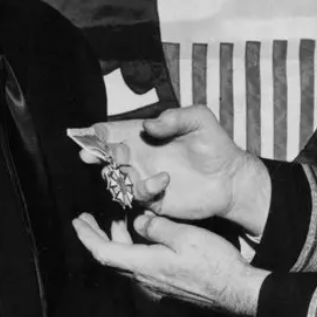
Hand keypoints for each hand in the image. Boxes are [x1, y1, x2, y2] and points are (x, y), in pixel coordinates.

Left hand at [72, 212, 268, 316]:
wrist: (236, 291)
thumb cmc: (214, 264)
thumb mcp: (184, 236)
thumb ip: (157, 227)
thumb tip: (139, 222)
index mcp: (145, 265)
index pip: (103, 252)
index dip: (87, 236)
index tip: (78, 221)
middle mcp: (145, 279)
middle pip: (111, 257)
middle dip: (98, 236)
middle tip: (89, 219)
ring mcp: (156, 285)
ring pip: (126, 261)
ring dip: (118, 240)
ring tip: (119, 219)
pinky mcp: (167, 286)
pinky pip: (141, 266)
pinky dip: (134, 248)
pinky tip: (145, 236)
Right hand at [83, 106, 271, 237]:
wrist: (230, 178)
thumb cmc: (215, 145)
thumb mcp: (199, 119)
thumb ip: (174, 117)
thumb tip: (148, 127)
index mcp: (144, 136)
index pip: (112, 132)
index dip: (95, 133)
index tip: (86, 134)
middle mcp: (140, 157)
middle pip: (106, 156)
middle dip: (95, 155)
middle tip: (94, 155)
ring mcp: (144, 178)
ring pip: (115, 179)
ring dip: (117, 174)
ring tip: (129, 168)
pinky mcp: (153, 199)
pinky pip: (138, 196)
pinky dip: (145, 188)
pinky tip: (163, 180)